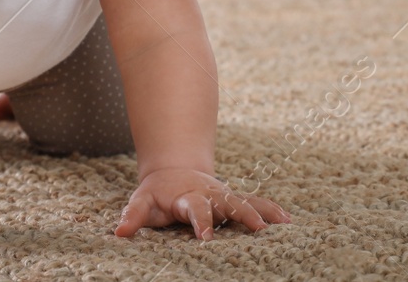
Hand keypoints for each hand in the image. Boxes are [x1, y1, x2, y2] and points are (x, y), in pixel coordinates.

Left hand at [115, 167, 289, 239]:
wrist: (174, 170)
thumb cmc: (157, 193)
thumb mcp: (141, 201)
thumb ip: (132, 216)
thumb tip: (119, 232)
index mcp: (188, 197)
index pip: (196, 209)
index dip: (202, 222)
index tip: (207, 237)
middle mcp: (211, 194)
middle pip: (230, 203)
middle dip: (244, 214)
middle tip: (258, 228)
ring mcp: (225, 196)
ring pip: (247, 201)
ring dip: (264, 211)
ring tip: (284, 223)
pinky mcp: (234, 199)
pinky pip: (256, 202)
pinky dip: (271, 210)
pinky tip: (287, 221)